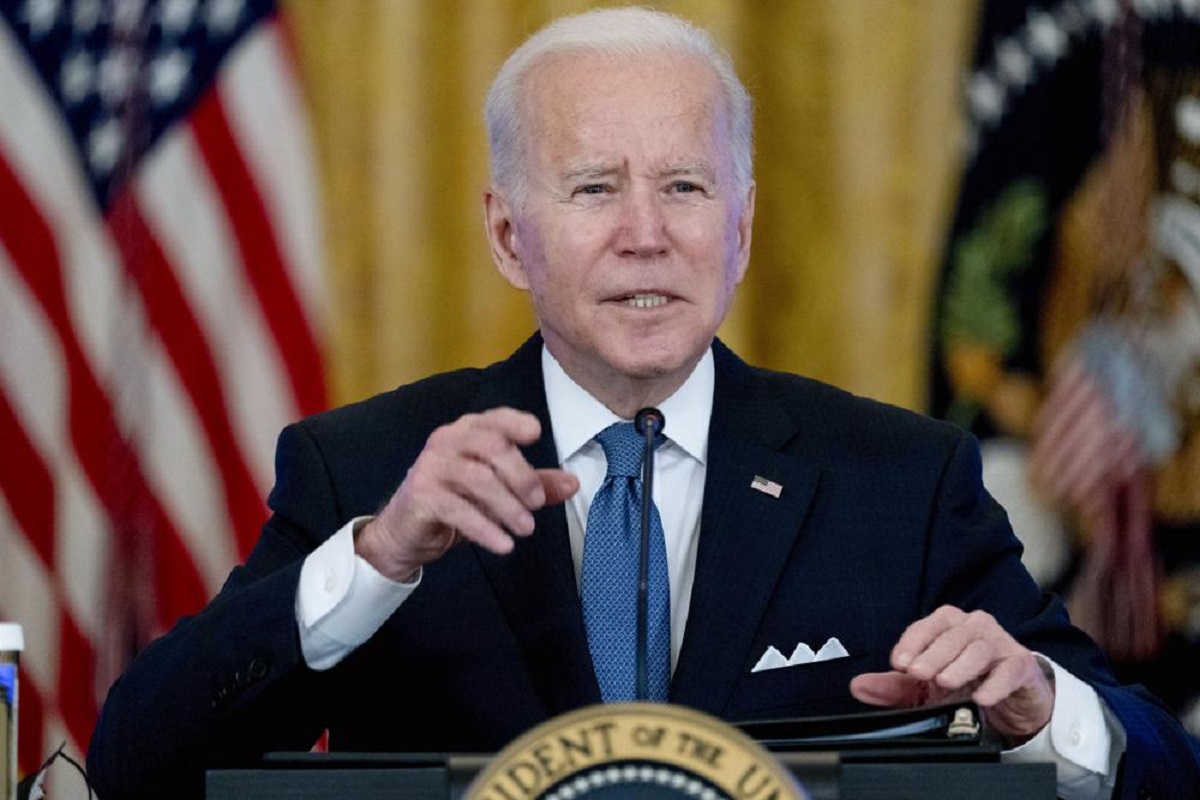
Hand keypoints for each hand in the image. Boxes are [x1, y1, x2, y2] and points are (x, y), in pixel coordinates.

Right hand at [355, 407, 578, 581]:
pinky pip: (458, 509)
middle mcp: (447, 441)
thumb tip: (573, 483)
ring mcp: (431, 466)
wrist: (405, 533)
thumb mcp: (497, 492)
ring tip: (526, 529)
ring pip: (478, 478)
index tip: (537, 434)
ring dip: (508, 506)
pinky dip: (485, 528)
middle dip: (522, 476)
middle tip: (538, 503)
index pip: (495, 419)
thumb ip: (534, 483)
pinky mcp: (421, 495)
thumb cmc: (455, 503)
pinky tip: (504, 545)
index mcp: (467, 432)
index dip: (516, 422)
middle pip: (493, 447)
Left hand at [849, 605, 1053, 743]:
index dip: (912, 643)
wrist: (1012, 702)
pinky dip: (995, 684)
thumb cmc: (966, 685)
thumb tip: (858, 686)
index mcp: (947, 626)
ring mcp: (1000, 644)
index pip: (926, 627)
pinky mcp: (1021, 666)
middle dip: (932, 654)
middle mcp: (974, 627)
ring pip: (979, 648)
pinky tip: (981, 697)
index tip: (898, 663)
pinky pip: (1009, 670)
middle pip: (951, 635)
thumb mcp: (926, 689)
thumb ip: (893, 687)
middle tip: (918, 673)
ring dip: (960, 666)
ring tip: (945, 682)